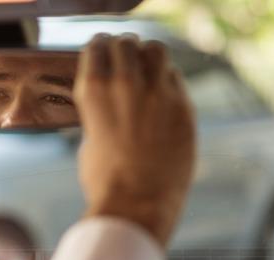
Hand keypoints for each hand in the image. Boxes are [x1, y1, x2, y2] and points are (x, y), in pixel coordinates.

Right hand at [75, 34, 195, 247]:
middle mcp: (126, 84)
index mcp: (94, 91)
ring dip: (147, 55)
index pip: (97, 46)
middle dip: (123, 49)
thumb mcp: (89, 138)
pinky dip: (165, 80)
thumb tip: (110, 103)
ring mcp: (158, 94)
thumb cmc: (104, 179)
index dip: (99, 48)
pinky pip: (174, 78)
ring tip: (145, 69)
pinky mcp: (183, 107)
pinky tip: (160, 94)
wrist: (136, 203)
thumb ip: (99, 113)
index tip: (101, 52)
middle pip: (127, 43)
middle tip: (123, 59)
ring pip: (156, 50)